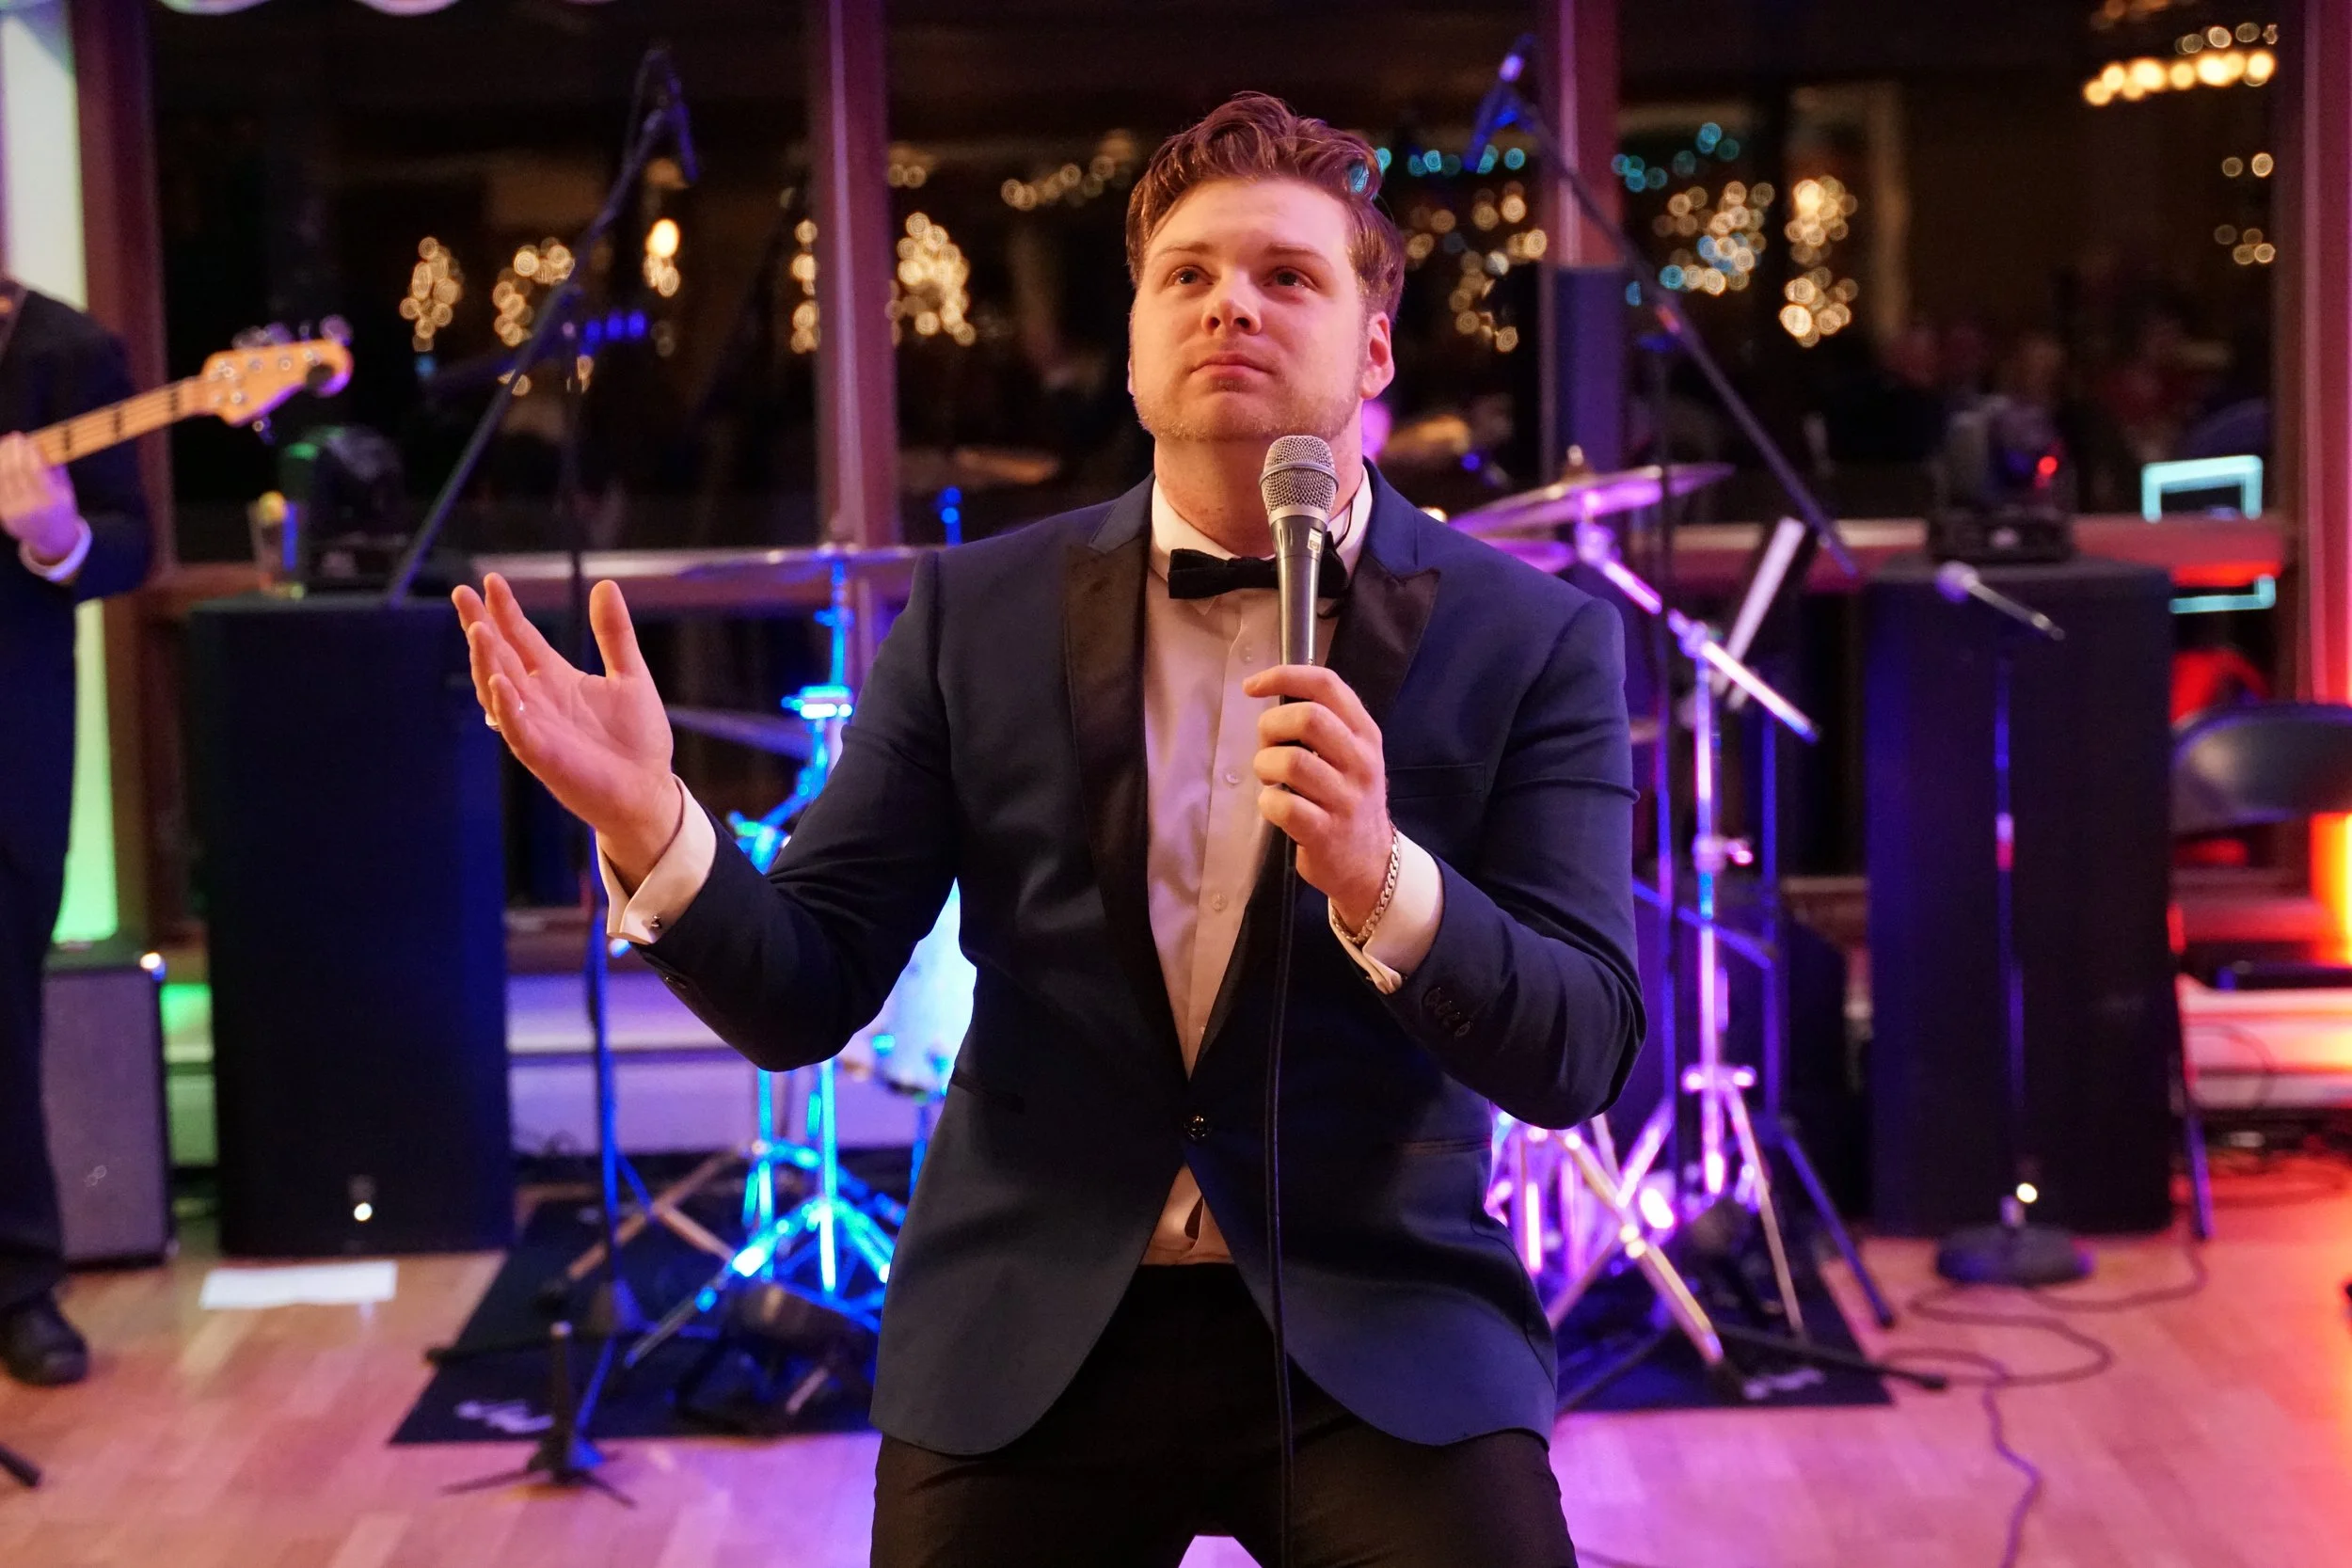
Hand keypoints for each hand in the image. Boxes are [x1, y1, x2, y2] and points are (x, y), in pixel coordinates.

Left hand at [0, 434, 83, 562]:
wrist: (53, 540)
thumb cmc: (62, 510)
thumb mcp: (66, 491)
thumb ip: (56, 470)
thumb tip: (45, 445)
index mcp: (51, 500)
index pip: (35, 471)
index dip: (29, 452)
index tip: (29, 439)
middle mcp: (31, 506)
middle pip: (15, 471)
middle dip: (13, 450)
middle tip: (15, 437)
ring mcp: (15, 511)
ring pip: (2, 478)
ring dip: (2, 457)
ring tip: (5, 443)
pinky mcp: (4, 513)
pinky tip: (1, 459)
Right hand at [452, 574, 678, 882]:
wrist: (648, 789)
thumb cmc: (638, 739)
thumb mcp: (631, 675)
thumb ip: (615, 633)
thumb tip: (605, 584)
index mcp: (556, 679)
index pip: (521, 638)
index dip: (505, 611)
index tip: (491, 581)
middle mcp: (538, 699)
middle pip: (500, 657)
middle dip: (480, 627)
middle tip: (463, 595)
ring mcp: (536, 726)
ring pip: (498, 690)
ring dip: (486, 662)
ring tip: (479, 631)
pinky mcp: (542, 755)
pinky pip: (517, 730)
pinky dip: (507, 708)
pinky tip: (500, 684)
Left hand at [1245, 664, 1393, 929]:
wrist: (1369, 863)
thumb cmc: (1347, 800)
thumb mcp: (1351, 755)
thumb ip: (1325, 724)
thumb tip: (1274, 694)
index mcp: (1365, 734)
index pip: (1327, 686)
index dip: (1284, 676)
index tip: (1252, 686)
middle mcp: (1361, 761)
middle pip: (1308, 718)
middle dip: (1271, 727)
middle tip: (1268, 747)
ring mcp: (1346, 798)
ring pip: (1291, 761)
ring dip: (1265, 766)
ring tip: (1271, 779)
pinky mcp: (1326, 832)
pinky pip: (1283, 805)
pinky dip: (1267, 801)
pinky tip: (1274, 805)